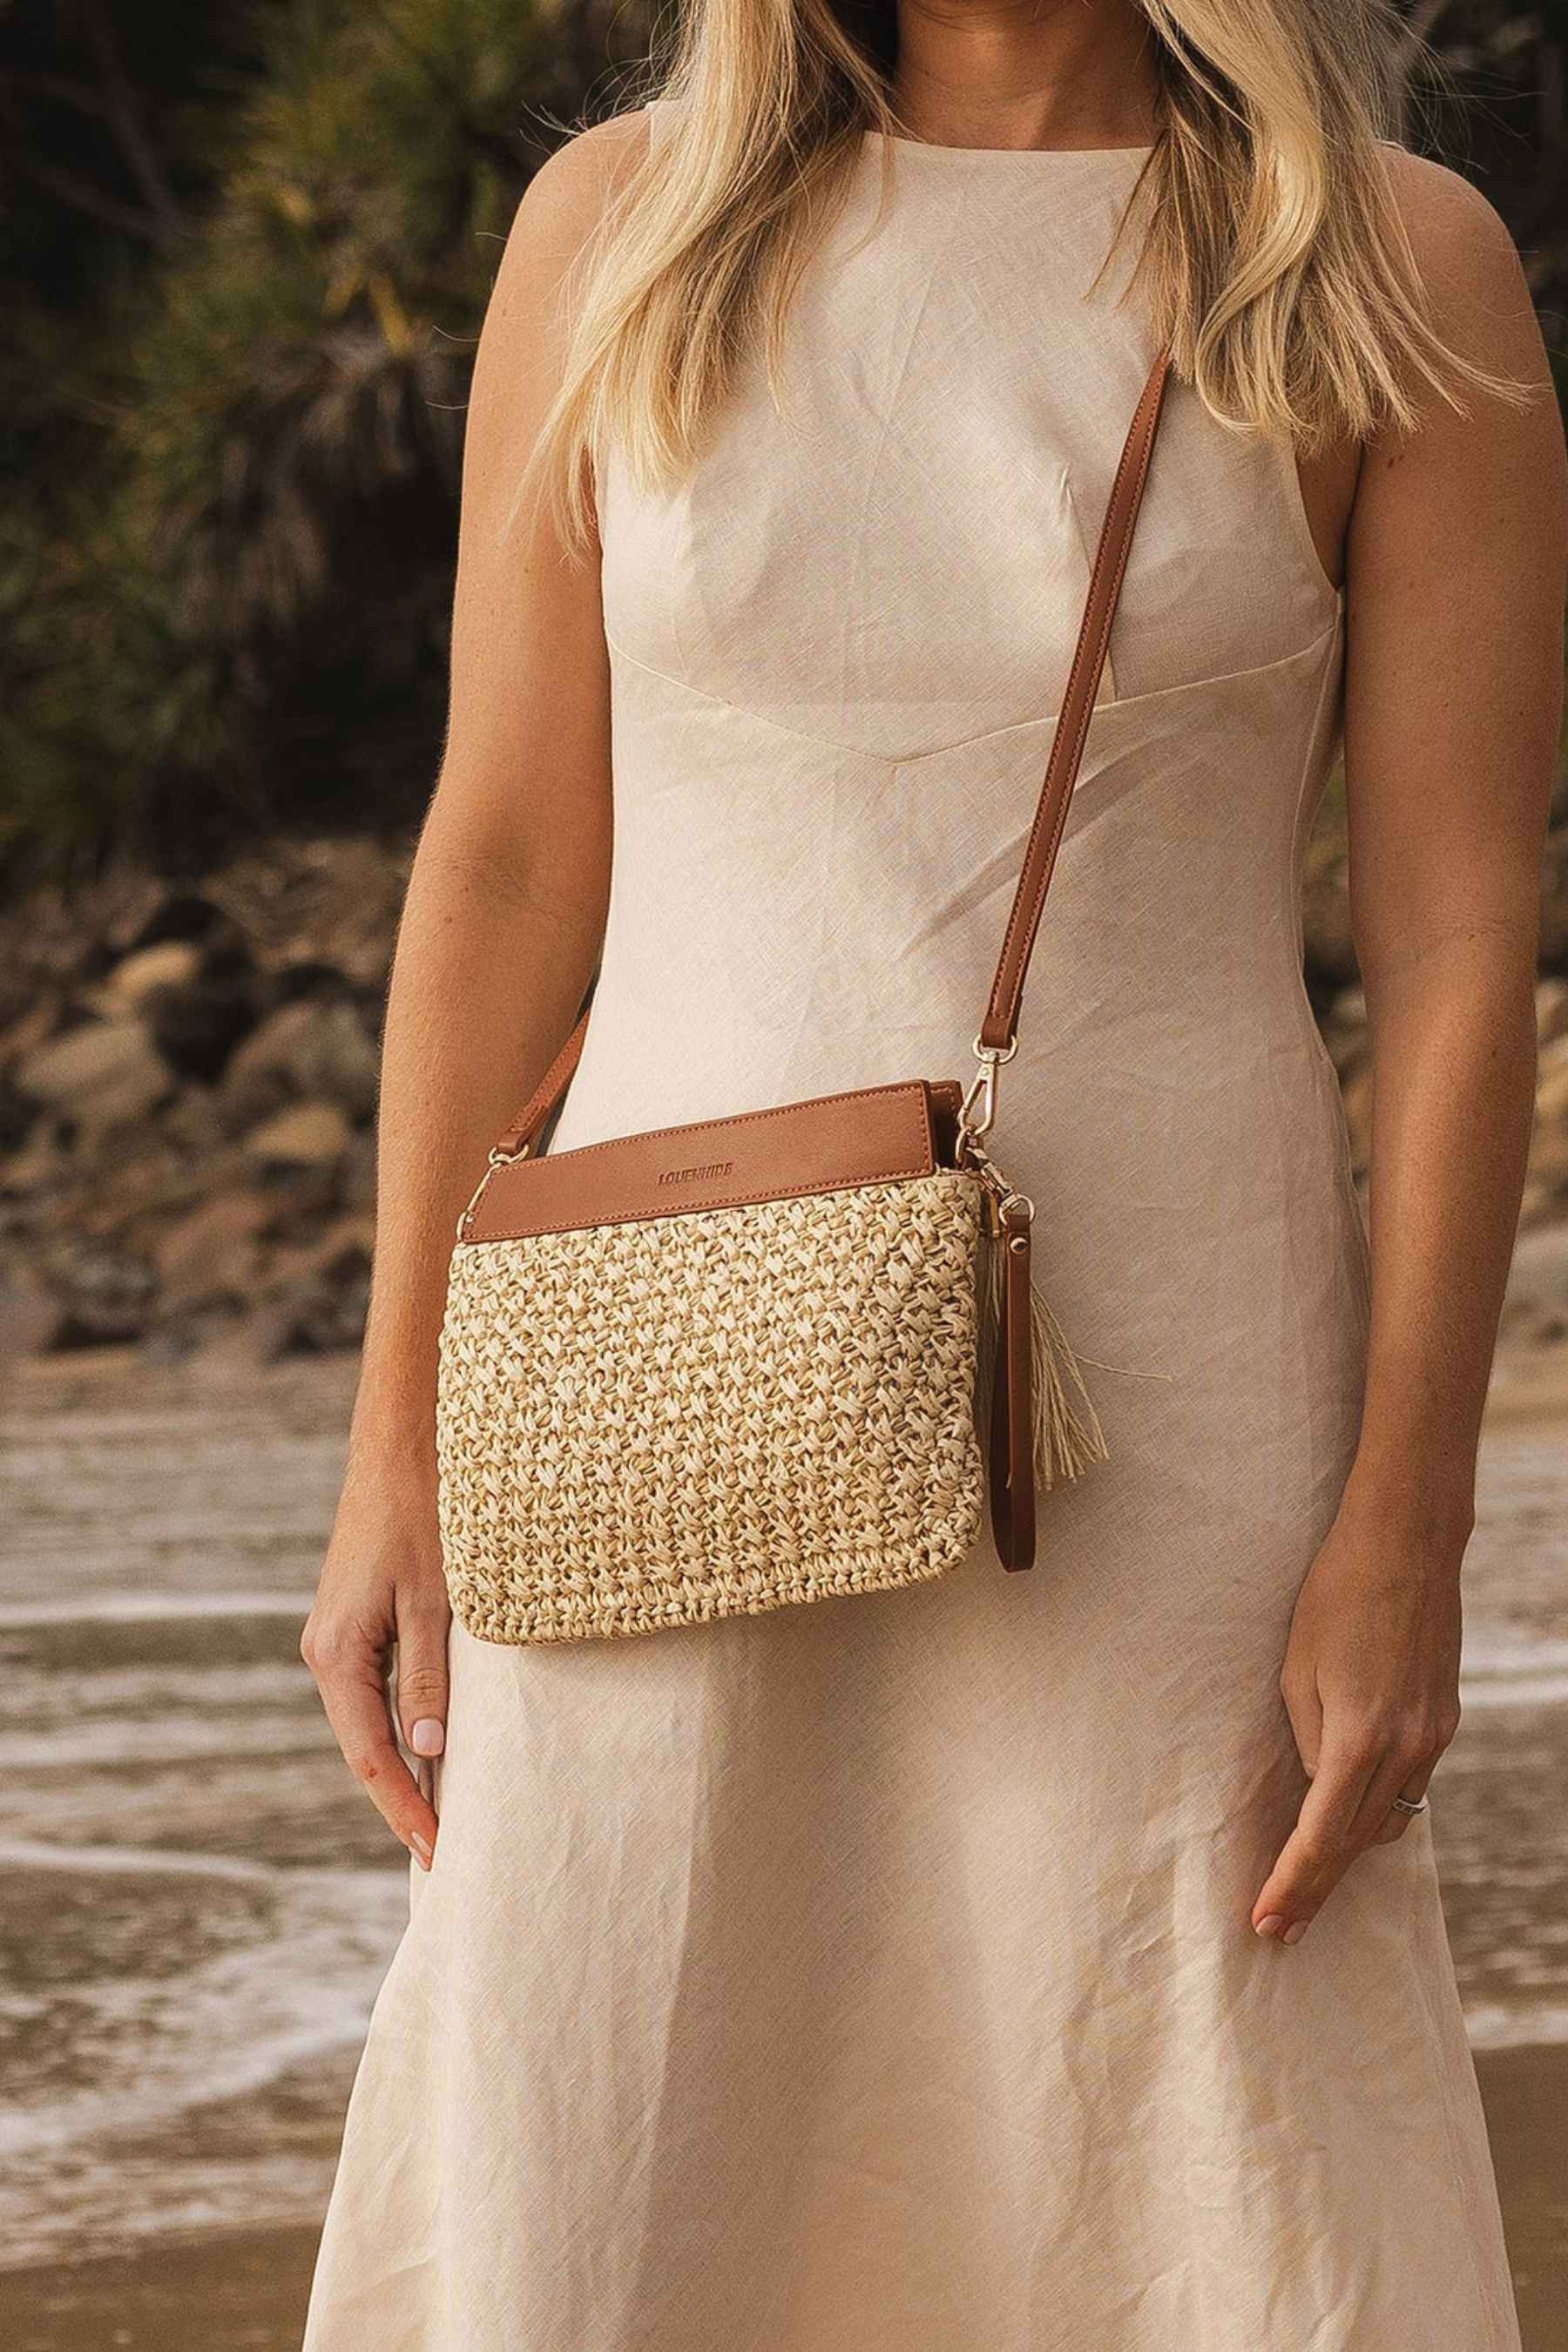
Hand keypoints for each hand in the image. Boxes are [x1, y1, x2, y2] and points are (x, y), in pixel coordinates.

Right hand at [301, 1453, 449, 1869]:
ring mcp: (336, 1638)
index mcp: (337, 1655)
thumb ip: (429, 1676)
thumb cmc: (422, 1516)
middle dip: (400, 1803)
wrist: (400, 1451)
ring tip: (440, 1818)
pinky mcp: (355, 1623)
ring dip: (401, 1770)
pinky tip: (430, 1752)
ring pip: (368, 1723)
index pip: (371, 1757)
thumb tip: (428, 1753)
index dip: (405, 1808)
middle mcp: (326, 1652)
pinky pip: (375, 1693)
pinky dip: (400, 1729)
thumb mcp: (436, 1600)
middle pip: (363, 1749)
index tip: (438, 1852)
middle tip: (443, 1855)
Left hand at [1251, 1491, 1466, 1946]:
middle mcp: (1405, 1750)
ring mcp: (1432, 1738)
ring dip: (1349, 1854)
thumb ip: (1308, 1742)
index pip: (1320, 1837)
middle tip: (1281, 1930)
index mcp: (1358, 1739)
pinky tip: (1349, 1822)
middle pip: (1358, 1843)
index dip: (1292, 1885)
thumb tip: (1314, 1790)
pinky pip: (1409, 1787)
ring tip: (1307, 1885)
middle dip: (1317, 1889)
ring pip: (1389, 1820)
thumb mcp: (1298, 1673)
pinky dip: (1375, 1812)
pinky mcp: (1443, 1722)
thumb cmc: (1334, 1598)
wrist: (1405, 1547)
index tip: (1266, 1924)